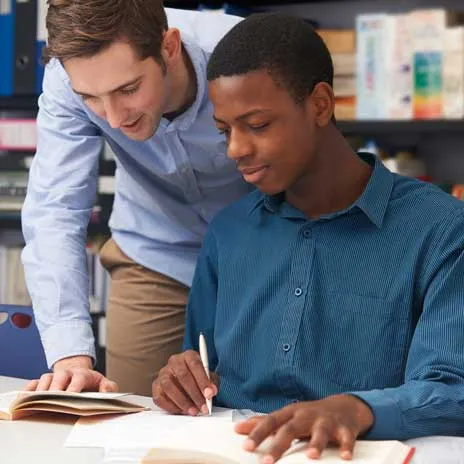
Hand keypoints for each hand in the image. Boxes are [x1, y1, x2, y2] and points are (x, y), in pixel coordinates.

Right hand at [23, 355, 118, 392]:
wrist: (77, 371)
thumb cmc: (90, 382)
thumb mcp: (103, 383)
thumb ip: (109, 387)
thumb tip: (107, 392)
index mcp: (82, 374)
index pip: (79, 379)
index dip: (75, 387)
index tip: (72, 396)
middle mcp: (66, 374)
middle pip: (59, 378)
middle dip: (55, 389)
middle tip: (51, 400)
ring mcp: (53, 377)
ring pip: (45, 380)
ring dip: (40, 391)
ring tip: (36, 402)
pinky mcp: (42, 382)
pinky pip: (32, 384)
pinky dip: (27, 391)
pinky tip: (23, 399)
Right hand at [153, 350, 218, 415]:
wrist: (187, 381)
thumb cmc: (199, 378)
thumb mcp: (209, 377)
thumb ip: (212, 383)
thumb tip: (211, 392)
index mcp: (188, 356)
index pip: (195, 365)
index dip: (202, 380)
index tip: (209, 394)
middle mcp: (174, 362)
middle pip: (182, 375)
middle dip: (194, 394)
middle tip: (203, 407)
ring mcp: (163, 373)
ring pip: (169, 386)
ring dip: (182, 401)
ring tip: (193, 411)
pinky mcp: (156, 386)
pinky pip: (160, 397)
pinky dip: (171, 406)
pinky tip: (181, 411)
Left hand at [235, 394, 373, 462]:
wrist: (344, 406)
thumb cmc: (309, 415)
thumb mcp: (287, 416)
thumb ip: (264, 423)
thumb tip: (237, 428)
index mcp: (290, 413)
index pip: (271, 421)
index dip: (258, 433)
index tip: (246, 447)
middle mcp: (306, 415)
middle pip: (290, 428)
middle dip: (279, 444)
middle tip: (267, 461)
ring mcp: (326, 421)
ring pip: (320, 431)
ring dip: (316, 443)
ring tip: (311, 455)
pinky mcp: (344, 428)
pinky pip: (346, 438)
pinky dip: (346, 446)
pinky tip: (345, 456)